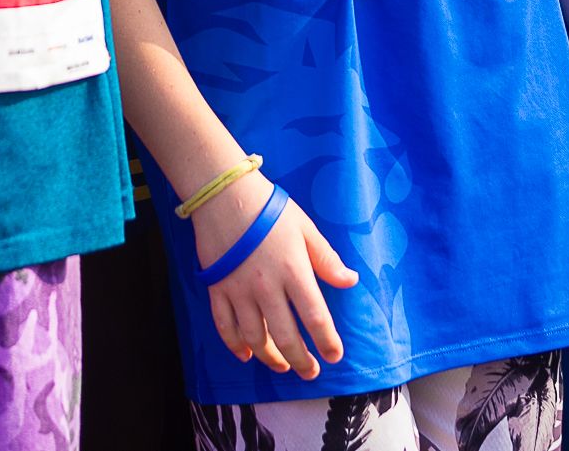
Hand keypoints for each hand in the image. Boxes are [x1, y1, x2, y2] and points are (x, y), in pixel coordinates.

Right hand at [192, 171, 357, 379]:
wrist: (224, 195)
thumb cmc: (269, 208)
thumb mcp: (305, 229)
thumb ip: (326, 259)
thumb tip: (350, 281)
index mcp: (293, 271)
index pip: (315, 317)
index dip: (326, 341)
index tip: (334, 356)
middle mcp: (266, 288)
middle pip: (286, 336)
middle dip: (301, 360)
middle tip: (310, 372)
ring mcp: (239, 291)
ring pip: (255, 337)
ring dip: (270, 357)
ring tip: (282, 366)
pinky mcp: (217, 288)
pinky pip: (224, 325)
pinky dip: (234, 344)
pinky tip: (245, 354)